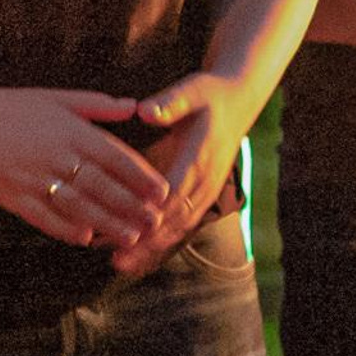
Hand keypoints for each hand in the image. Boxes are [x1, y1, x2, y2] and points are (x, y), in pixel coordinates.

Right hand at [0, 77, 168, 247]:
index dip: (141, 177)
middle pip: (102, 185)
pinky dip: (66, 229)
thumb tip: (134, 106)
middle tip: (156, 222)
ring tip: (131, 237)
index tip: (163, 193)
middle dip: (132, 206)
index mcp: (69, 130)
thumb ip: (97, 105)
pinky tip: (86, 239)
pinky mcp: (13, 196)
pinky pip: (45, 217)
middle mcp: (55, 154)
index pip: (114, 156)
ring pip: (78, 205)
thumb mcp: (56, 98)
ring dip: (107, 223)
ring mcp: (34, 178)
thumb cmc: (12, 108)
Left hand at [116, 72, 258, 274]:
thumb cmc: (208, 95)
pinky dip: (160, 240)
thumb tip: (146, 111)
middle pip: (175, 219)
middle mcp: (205, 181)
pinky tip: (136, 255)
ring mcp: (206, 191)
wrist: (237, 102)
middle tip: (118, 260)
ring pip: (178, 226)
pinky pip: (181, 222)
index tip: (130, 231)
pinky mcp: (201, 195)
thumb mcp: (192, 90)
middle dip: (147, 242)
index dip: (154, 214)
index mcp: (200, 157)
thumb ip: (170, 102)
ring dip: (152, 247)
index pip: (176, 193)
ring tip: (121, 265)